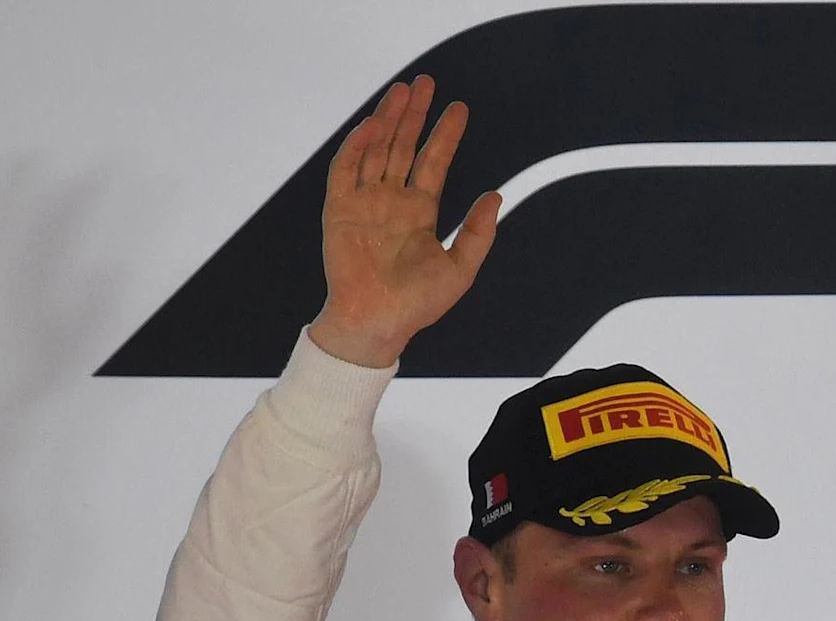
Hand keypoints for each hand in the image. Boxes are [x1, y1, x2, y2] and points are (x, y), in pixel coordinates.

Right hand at [307, 76, 500, 368]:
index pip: (433, 162)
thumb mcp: (460, 268)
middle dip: (414, 114)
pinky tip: (373, 125)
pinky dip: (357, 147)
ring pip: (376, 150)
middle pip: (403, 146)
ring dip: (388, 120)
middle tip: (425, 82)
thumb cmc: (418, 304)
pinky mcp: (339, 209)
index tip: (459, 108)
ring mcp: (364, 202)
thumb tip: (496, 195)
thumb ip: (477, 232)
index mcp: (419, 212)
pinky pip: (346, 171)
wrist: (378, 323)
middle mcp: (391, 200)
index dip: (445, 135)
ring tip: (403, 91)